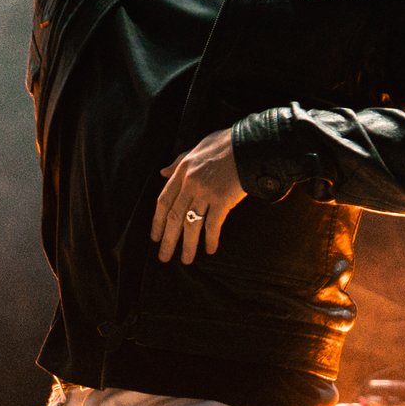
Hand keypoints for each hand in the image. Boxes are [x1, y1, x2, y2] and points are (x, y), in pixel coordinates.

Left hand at [153, 128, 247, 264]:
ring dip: (187, 245)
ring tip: (186, 260)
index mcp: (182, 171)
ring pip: (191, 224)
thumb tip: (162, 172)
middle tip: (164, 257)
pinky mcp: (222, 200)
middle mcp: (190, 183)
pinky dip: (210, 239)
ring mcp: (206, 192)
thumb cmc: (225, 144)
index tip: (155, 237)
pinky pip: (213, 225)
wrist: (249, 144)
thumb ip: (179, 162)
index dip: (157, 221)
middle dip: (168, 240)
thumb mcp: (197, 148)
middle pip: (174, 217)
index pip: (163, 201)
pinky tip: (209, 249)